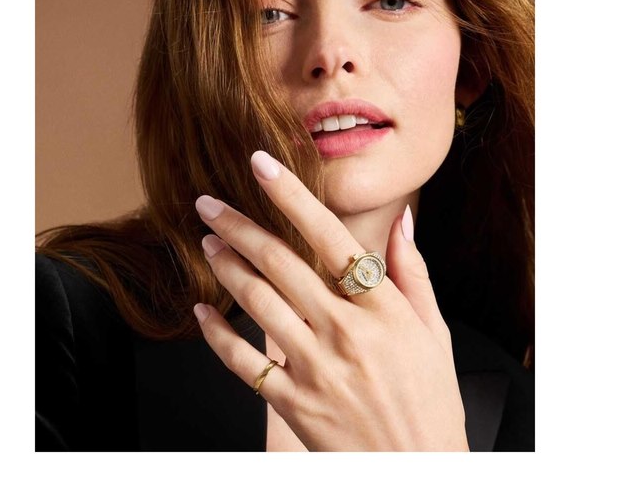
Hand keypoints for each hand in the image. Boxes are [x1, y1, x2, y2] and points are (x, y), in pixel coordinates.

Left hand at [193, 151, 467, 450]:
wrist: (419, 475)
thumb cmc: (430, 401)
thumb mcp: (435, 332)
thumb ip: (414, 273)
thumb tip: (403, 220)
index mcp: (382, 308)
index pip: (330, 237)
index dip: (291, 196)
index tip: (262, 165)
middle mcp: (345, 331)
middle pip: (280, 263)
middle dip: (238, 225)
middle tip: (208, 203)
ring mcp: (316, 367)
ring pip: (257, 302)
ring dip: (225, 267)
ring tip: (206, 243)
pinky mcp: (292, 403)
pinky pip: (243, 363)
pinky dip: (217, 335)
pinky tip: (201, 312)